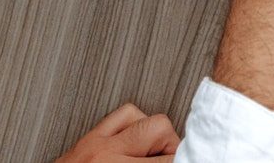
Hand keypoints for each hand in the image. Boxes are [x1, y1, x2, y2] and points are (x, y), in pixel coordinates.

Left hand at [53, 103, 179, 161]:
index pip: (166, 160)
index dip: (182, 160)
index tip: (185, 162)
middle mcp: (108, 156)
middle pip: (159, 129)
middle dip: (173, 147)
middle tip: (172, 161)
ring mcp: (96, 144)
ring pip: (142, 116)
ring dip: (155, 134)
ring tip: (156, 153)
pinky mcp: (88, 139)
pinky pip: (120, 115)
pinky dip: (134, 124)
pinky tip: (137, 141)